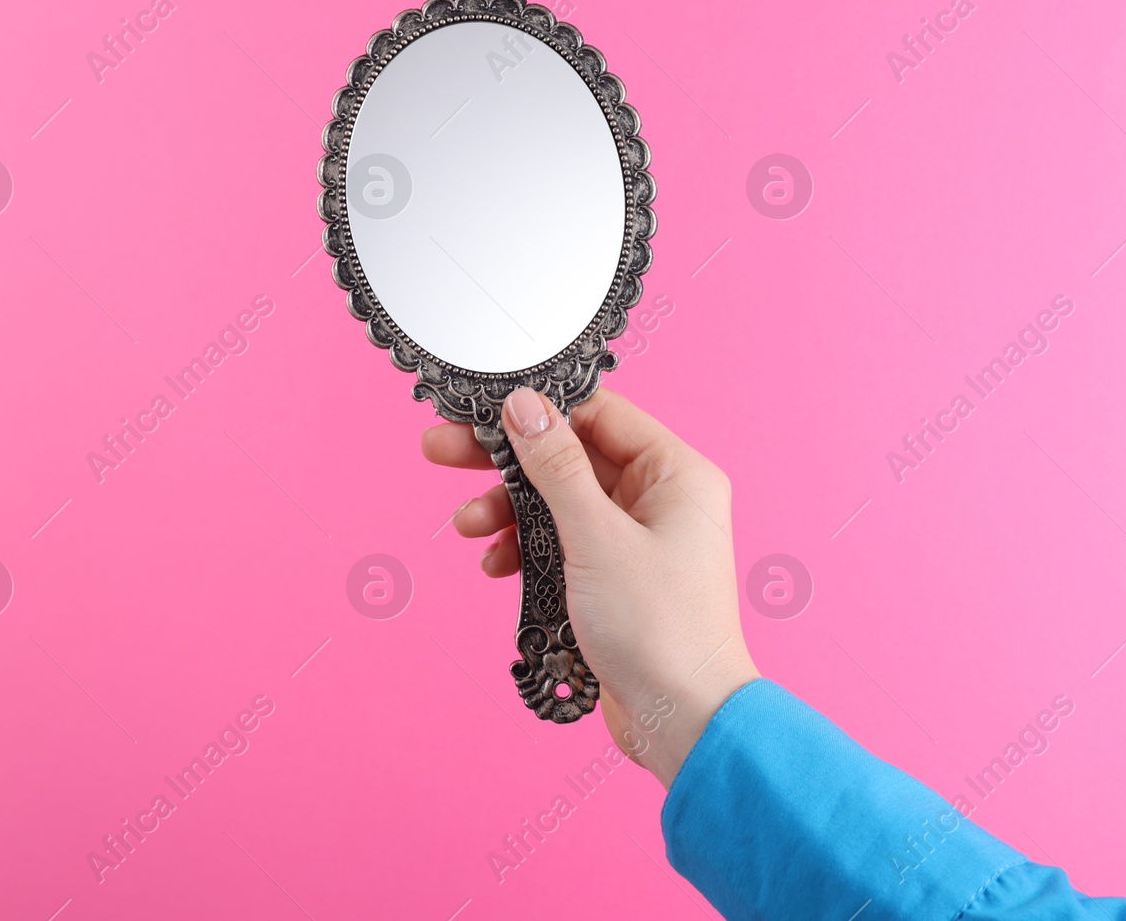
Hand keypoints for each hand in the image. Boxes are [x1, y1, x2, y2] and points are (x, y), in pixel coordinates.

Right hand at [421, 386, 759, 787]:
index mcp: (676, 473)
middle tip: (442, 451)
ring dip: (510, 511)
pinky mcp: (617, 579)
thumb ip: (556, 466)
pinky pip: (563, 545)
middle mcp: (661, 499)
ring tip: (466, 526)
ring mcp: (639, 541)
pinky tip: (496, 565)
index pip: (597, 414)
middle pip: (570, 457)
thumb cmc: (660, 629)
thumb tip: (524, 404)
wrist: (683, 721)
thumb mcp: (596, 537)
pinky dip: (526, 550)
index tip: (480, 412)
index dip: (537, 410)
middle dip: (506, 461)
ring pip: (560, 504)